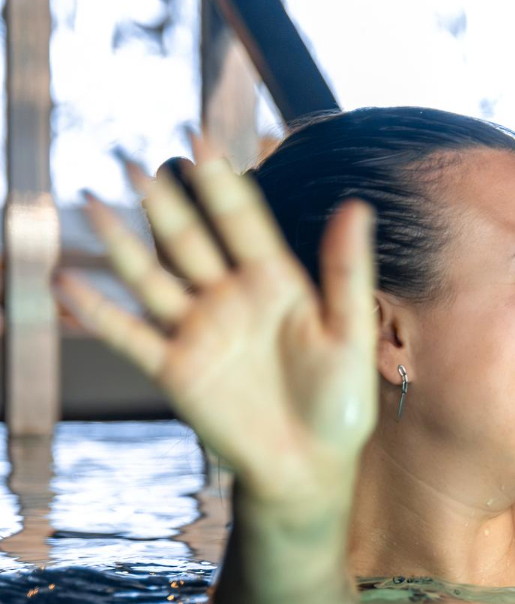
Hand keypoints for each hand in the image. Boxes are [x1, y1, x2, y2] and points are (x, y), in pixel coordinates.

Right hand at [54, 140, 377, 509]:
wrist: (311, 467)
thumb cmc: (340, 402)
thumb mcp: (351, 332)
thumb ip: (347, 271)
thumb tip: (357, 206)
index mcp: (277, 283)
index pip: (242, 220)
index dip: (220, 180)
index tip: (197, 135)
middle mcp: (231, 299)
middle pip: (188, 239)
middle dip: (161, 200)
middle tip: (132, 158)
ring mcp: (200, 332)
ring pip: (151, 276)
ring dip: (121, 242)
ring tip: (92, 201)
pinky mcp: (176, 369)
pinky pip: (129, 334)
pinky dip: (98, 311)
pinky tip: (68, 280)